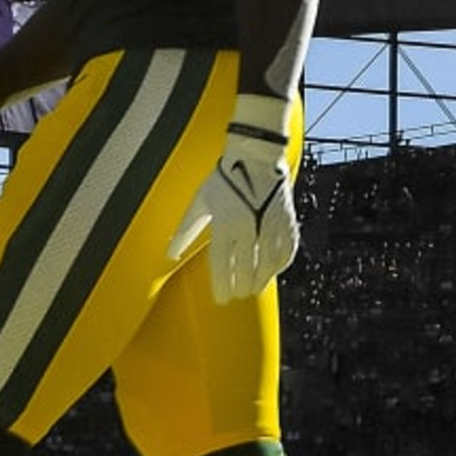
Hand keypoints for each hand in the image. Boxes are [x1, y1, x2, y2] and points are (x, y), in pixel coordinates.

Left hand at [176, 91, 298, 299]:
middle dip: (240, 287)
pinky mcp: (286, 221)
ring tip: (253, 289)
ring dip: (260, 280)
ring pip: (268, 265)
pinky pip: (286, 251)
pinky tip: (273, 271)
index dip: (222, 285)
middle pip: (246, 270)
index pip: (223, 265)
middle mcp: (249, 227)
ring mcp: (270, 225)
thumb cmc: (224, 178)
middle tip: (235, 296)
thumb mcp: (200, 203)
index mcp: (225, 224)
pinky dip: (280, 265)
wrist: (255, 156)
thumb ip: (185, 231)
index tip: (221, 299)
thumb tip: (169, 254)